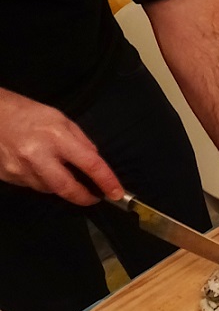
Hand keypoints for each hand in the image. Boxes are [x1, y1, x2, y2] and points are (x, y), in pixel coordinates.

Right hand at [0, 88, 122, 204]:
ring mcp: (20, 169)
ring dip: (60, 186)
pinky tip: (38, 167)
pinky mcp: (8, 176)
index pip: (90, 164)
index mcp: (56, 137)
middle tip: (94, 197)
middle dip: (84, 197)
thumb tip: (95, 162)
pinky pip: (32, 185)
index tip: (116, 193)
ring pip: (49, 189)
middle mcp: (38, 155)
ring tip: (58, 170)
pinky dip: (42, 181)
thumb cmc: (28, 113)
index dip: (106, 181)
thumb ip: (81, 142)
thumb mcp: (61, 119)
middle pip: (67, 188)